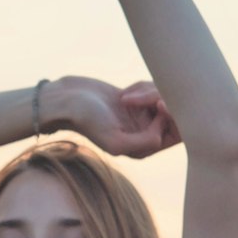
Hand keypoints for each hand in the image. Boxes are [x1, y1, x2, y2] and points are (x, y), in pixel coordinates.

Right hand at [50, 77, 181, 158]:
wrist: (64, 99)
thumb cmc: (85, 119)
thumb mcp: (114, 139)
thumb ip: (142, 144)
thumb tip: (161, 137)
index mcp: (140, 150)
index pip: (173, 135)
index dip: (172, 117)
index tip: (159, 103)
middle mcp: (142, 134)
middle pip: (172, 116)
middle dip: (162, 101)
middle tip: (150, 94)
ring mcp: (138, 116)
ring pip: (162, 99)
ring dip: (149, 92)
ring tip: (127, 95)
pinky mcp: (134, 100)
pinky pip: (151, 90)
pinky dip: (142, 87)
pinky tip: (125, 91)